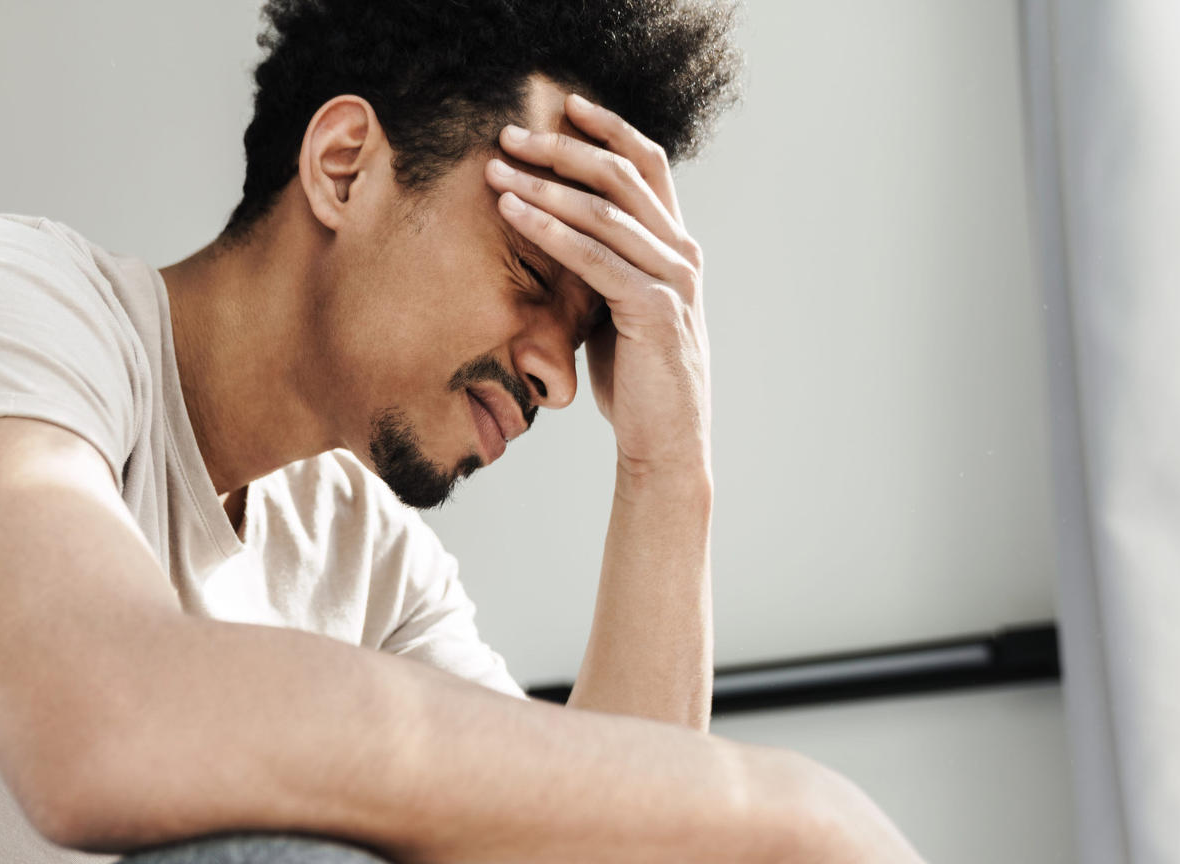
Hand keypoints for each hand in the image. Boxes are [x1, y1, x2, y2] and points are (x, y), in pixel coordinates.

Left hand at [485, 91, 709, 475]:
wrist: (664, 442)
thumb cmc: (635, 381)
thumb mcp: (618, 310)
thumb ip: (604, 269)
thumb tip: (560, 237)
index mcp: (675, 246)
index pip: (647, 166)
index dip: (609, 129)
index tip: (566, 105)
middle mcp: (682, 253)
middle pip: (622, 175)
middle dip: (562, 149)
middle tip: (509, 135)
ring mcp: (672, 279)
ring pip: (605, 212)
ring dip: (545, 186)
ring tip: (497, 173)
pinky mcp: (654, 309)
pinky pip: (595, 258)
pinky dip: (552, 232)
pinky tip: (515, 216)